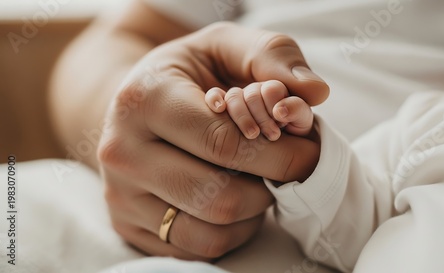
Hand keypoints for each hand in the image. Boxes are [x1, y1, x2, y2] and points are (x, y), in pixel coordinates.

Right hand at [97, 22, 328, 259]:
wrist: (136, 100)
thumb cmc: (188, 72)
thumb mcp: (225, 43)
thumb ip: (273, 56)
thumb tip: (317, 92)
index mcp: (144, 100)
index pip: (224, 143)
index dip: (280, 154)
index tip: (310, 153)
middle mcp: (122, 152)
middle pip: (219, 197)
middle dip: (269, 187)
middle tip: (284, 168)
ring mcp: (121, 195)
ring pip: (209, 232)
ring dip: (251, 214)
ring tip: (256, 181)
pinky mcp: (127, 225)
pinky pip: (195, 249)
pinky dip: (229, 233)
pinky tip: (232, 198)